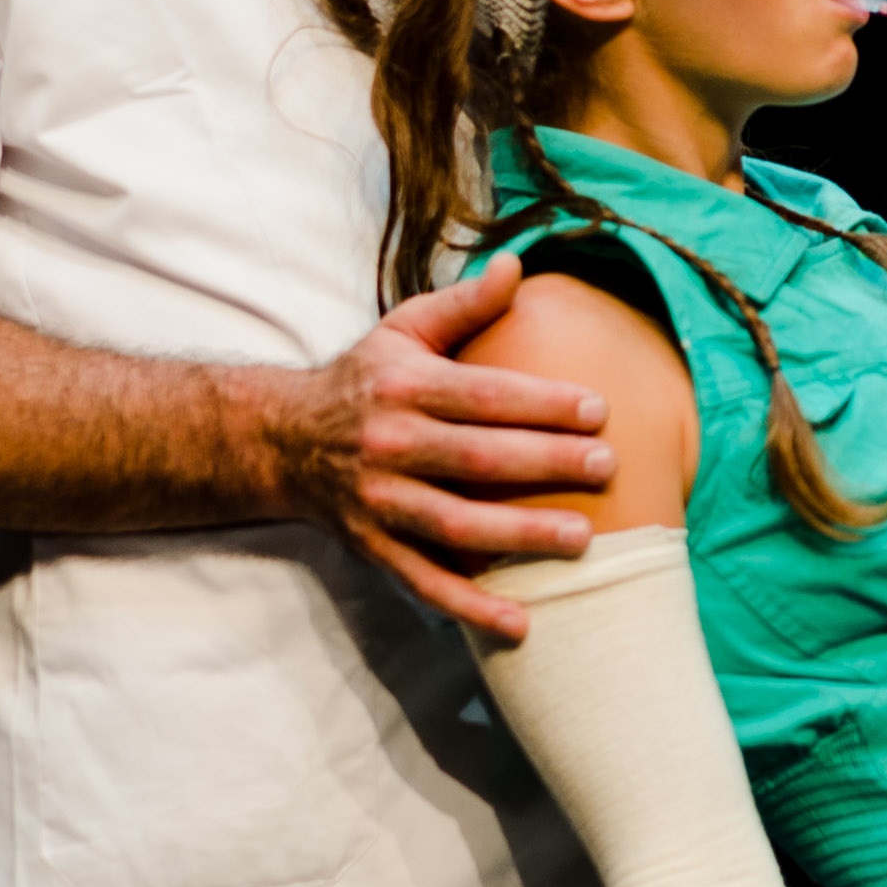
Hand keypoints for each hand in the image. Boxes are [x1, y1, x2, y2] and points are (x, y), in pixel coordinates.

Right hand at [246, 256, 615, 640]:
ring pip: (454, 525)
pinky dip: (470, 607)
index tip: (599, 410)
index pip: (482, 395)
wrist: (280, 440)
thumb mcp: (405, 329)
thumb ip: (465, 303)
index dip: (541, 403)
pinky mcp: (373, 549)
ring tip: (583, 539)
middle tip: (607, 467)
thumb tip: (518, 264)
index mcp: (403, 387)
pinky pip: (425, 583)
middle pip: (476, 459)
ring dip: (520, 536)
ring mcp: (379, 503)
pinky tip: (522, 623)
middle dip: (545, 464)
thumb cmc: (365, 379)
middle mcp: (388, 445)